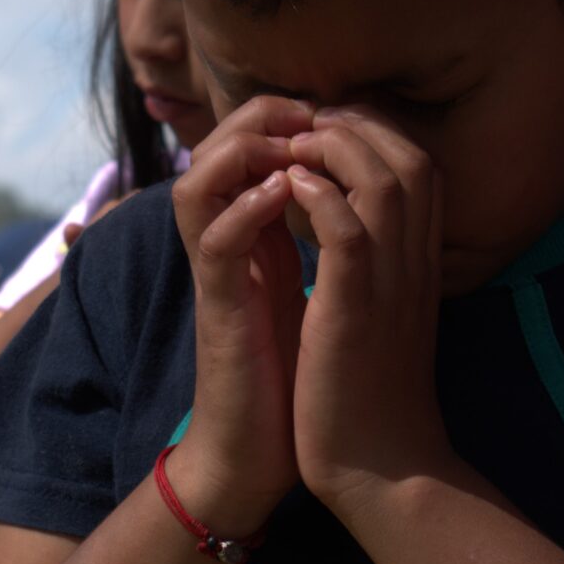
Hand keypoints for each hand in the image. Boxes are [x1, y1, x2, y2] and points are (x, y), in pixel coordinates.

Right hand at [168, 96, 312, 533]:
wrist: (267, 452)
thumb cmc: (297, 375)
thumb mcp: (320, 290)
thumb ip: (325, 240)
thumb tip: (365, 195)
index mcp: (256, 235)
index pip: (250, 148)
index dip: (286, 115)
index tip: (336, 111)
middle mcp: (229, 245)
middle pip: (215, 148)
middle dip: (258, 117)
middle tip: (305, 111)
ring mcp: (220, 275)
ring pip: (198, 182)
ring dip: (241, 151)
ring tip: (289, 144)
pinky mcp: (221, 309)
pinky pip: (215, 242)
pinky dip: (245, 210)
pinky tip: (284, 195)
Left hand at [283, 107, 456, 512]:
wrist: (379, 470)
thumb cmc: (367, 397)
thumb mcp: (378, 317)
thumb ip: (372, 268)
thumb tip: (345, 226)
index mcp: (420, 264)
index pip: (419, 167)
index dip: (373, 134)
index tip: (325, 135)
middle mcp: (416, 264)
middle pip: (411, 158)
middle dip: (356, 127)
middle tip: (306, 130)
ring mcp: (392, 285)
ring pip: (387, 180)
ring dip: (337, 150)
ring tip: (295, 149)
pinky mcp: (357, 311)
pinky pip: (350, 231)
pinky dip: (322, 197)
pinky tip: (289, 188)